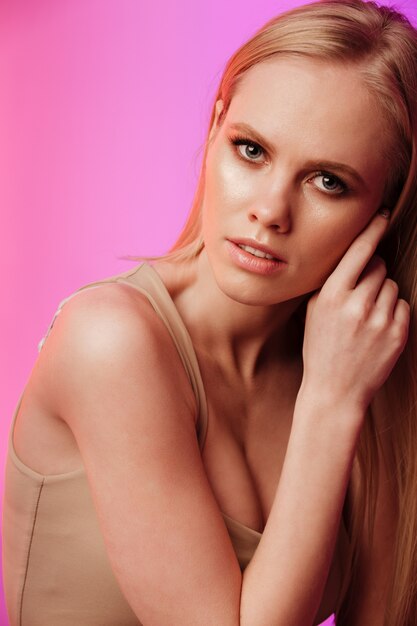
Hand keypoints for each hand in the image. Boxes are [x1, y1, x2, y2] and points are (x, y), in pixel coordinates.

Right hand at [301, 211, 409, 412]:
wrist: (335, 390)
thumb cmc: (320, 348)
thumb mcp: (314, 311)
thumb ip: (333, 281)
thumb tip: (357, 254)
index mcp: (331, 295)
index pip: (359, 250)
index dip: (372, 229)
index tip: (382, 214)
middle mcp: (357, 304)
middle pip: (377, 266)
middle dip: (371, 274)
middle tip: (358, 296)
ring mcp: (380, 320)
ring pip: (390, 285)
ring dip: (382, 295)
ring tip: (365, 318)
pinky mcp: (397, 333)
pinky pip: (402, 305)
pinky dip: (392, 312)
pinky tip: (376, 329)